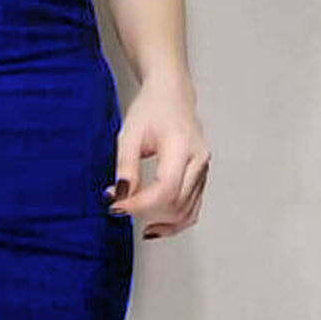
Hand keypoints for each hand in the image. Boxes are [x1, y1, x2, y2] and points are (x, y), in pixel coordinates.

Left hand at [103, 75, 210, 239]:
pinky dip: (174, 221)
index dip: (139, 204)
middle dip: (146, 212)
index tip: (116, 206)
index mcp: (181, 146)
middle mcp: (198, 160)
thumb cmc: (152, 109)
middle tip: (119, 207)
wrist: (171, 94)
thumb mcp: (129, 134)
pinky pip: (192, 208)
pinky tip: (155, 225)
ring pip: (188, 211)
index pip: (165, 188)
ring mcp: (203, 170)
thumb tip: (121, 195)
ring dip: (161, 223)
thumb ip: (125, 166)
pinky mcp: (201, 176)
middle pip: (177, 203)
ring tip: (136, 219)